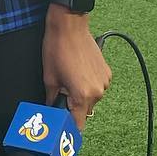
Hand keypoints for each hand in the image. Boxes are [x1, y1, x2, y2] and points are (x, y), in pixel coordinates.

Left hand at [42, 8, 111, 127]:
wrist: (70, 26)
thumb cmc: (57, 49)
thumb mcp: (49, 78)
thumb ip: (52, 99)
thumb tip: (52, 110)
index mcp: (83, 95)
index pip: (79, 123)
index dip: (70, 127)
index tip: (63, 129)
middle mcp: (97, 91)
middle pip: (85, 110)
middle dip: (73, 106)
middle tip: (61, 94)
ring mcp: (104, 81)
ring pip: (91, 98)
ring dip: (81, 94)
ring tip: (69, 78)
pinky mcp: (107, 72)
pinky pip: (97, 86)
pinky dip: (88, 84)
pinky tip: (77, 72)